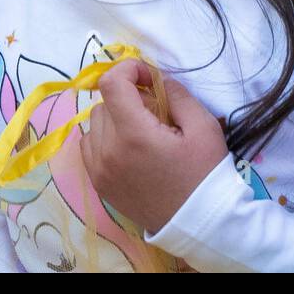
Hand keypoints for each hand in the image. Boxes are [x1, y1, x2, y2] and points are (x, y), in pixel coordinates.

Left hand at [79, 58, 229, 235]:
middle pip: (105, 102)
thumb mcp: (203, 126)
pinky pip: (89, 145)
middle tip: (155, 111)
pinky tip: (128, 148)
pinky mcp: (98, 184)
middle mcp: (109, 151)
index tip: (148, 78)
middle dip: (128, 98)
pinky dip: (104, 138)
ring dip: (115, 118)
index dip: (128, 70)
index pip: (111, 84)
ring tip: (142, 132)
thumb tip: (156, 78)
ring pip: (95, 122)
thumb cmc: (204, 174)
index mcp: (134, 134)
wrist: (198, 223)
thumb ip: (177, 94)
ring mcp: (99, 170)